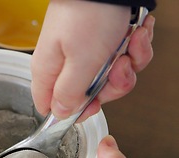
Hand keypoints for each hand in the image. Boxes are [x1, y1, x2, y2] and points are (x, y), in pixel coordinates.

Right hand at [31, 1, 154, 120]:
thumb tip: (61, 114)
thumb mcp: (80, 63)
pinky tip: (136, 33)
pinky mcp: (100, 42)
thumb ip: (69, 94)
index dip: (74, 112)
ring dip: (128, 62)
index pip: (50, 106)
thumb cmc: (87, 15)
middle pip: (89, 95)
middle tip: (118, 66)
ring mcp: (83, 53)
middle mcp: (64, 64)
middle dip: (112, 85)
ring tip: (131, 41)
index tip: (93, 104)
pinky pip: (120, 57)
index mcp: (49, 72)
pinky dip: (134, 46)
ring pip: (110, 77)